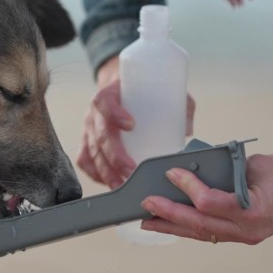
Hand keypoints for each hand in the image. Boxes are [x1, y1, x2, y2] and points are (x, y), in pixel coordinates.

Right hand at [77, 56, 195, 187]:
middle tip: (131, 171)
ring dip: (106, 171)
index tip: (130, 125)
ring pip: (92, 151)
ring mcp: (89, 129)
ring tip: (121, 185)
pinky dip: (95, 173)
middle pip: (100, 135)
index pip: (105, 102)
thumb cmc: (141, 92)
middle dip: (115, 156)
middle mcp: (95, 113)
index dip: (114, 114)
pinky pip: (85, 159)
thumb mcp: (162, 91)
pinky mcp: (87, 142)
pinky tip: (107, 181)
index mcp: (110, 94)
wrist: (120, 87)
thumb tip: (187, 130)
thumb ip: (178, 107)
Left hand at [140, 154, 272, 243]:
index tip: (171, 172)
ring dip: (171, 227)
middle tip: (145, 204)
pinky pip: (209, 233)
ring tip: (147, 221)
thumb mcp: (258, 166)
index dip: (187, 187)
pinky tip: (170, 223)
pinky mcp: (241, 235)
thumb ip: (226, 169)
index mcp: (253, 209)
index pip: (211, 202)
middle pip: (199, 224)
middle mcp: (247, 228)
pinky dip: (187, 227)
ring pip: (200, 234)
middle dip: (168, 214)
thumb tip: (195, 168)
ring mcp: (244, 235)